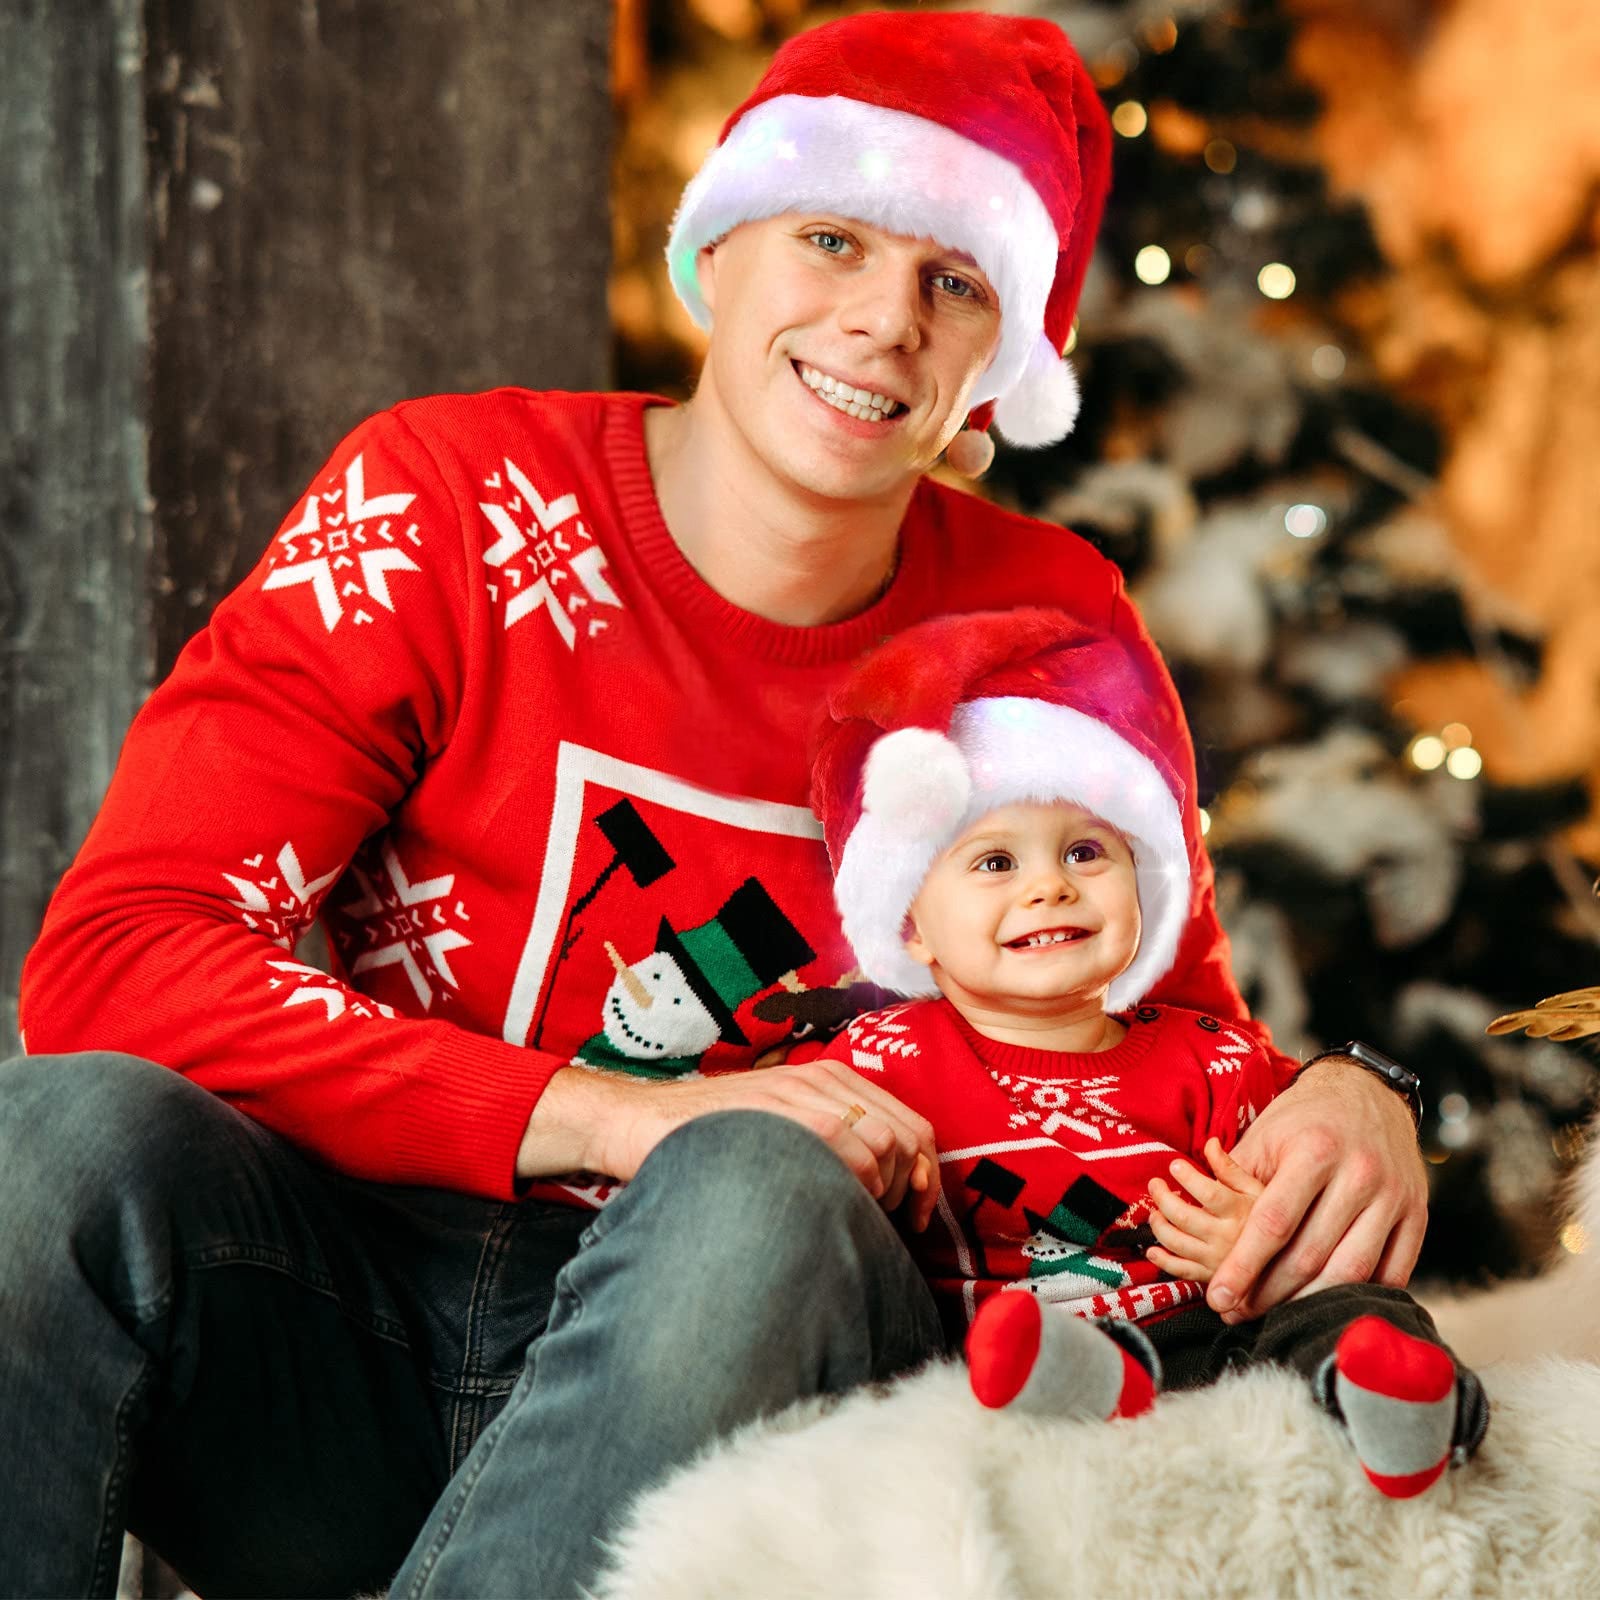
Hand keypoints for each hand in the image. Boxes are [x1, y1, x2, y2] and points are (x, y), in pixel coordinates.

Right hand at [539, 1059, 940, 1231]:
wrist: (641, 1122)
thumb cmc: (712, 1139)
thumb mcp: (781, 1129)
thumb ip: (830, 1144)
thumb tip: (882, 1189)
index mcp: (831, 1079)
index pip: (911, 1123)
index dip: (926, 1175)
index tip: (915, 1216)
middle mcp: (823, 1078)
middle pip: (907, 1135)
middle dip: (913, 1188)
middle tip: (894, 1227)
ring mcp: (800, 1092)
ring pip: (883, 1142)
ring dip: (883, 1192)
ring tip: (859, 1219)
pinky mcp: (778, 1110)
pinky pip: (842, 1144)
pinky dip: (853, 1182)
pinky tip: (833, 1205)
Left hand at [1145, 1137, 1262, 1281]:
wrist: (1286, 1260)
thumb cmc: (1270, 1218)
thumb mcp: (1257, 1190)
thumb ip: (1231, 1169)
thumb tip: (1210, 1143)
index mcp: (1242, 1213)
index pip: (1208, 1193)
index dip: (1187, 1177)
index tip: (1175, 1166)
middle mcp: (1229, 1238)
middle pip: (1184, 1217)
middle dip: (1163, 1198)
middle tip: (1155, 1184)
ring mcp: (1218, 1260)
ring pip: (1177, 1242)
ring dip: (1158, 1225)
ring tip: (1154, 1212)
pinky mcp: (1212, 1277)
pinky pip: (1181, 1271)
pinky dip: (1162, 1261)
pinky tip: (1152, 1250)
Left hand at [1205, 1059, 1426, 1323]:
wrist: (1370, 1094)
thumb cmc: (1305, 1120)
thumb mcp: (1265, 1134)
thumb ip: (1235, 1181)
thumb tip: (1203, 1234)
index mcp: (1315, 1151)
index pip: (1273, 1222)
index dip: (1243, 1265)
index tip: (1218, 1297)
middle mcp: (1359, 1174)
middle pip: (1311, 1254)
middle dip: (1269, 1293)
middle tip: (1238, 1313)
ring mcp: (1394, 1196)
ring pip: (1352, 1270)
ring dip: (1310, 1302)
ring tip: (1276, 1316)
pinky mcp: (1417, 1215)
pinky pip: (1393, 1272)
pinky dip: (1360, 1296)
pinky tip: (1328, 1307)